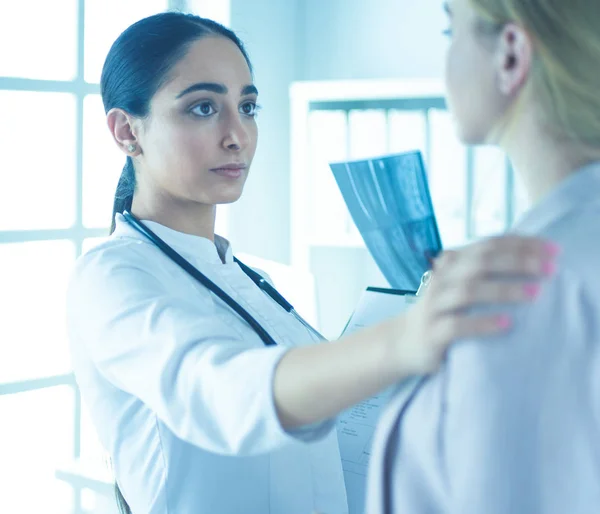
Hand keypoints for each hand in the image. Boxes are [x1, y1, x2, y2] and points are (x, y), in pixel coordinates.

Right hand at [386, 235, 559, 374]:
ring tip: (534, 293)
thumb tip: (530, 257)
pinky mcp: (432, 332)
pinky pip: (458, 325)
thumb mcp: (456, 284)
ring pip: (469, 291)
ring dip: (504, 290)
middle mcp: (440, 279)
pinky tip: (507, 324)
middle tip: (550, 269)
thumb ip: (480, 270)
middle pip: (480, 262)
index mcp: (450, 263)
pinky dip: (483, 323)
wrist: (401, 342)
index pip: (487, 245)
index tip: (554, 250)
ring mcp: (434, 305)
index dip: (521, 244)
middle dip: (518, 262)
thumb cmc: (441, 312)